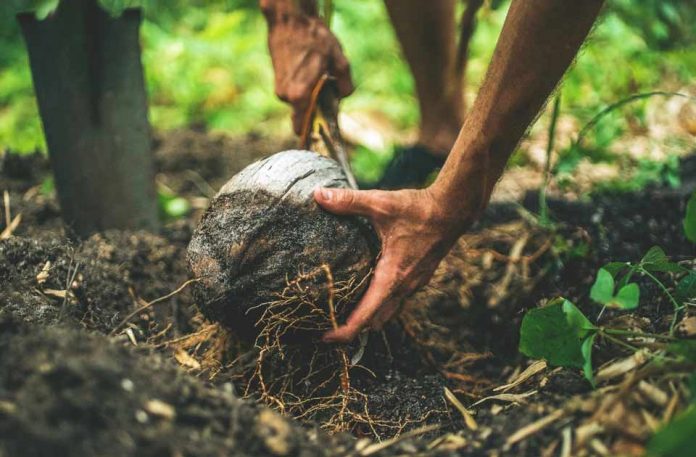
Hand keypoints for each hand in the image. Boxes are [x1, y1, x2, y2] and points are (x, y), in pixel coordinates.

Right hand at [266, 13, 352, 133]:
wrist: (289, 19)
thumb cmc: (314, 38)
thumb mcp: (339, 60)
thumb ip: (345, 84)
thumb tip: (344, 96)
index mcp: (301, 96)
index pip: (303, 128)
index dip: (313, 133)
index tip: (323, 134)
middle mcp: (287, 96)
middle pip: (304, 115)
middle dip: (316, 109)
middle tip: (328, 93)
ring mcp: (280, 89)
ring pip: (299, 102)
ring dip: (309, 96)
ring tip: (318, 74)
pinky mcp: (277, 81)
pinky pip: (294, 93)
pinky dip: (302, 87)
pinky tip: (309, 70)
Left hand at [314, 186, 474, 342]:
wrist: (454, 210)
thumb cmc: (418, 209)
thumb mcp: (380, 203)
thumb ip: (348, 201)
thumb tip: (318, 195)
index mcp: (392, 277)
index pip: (365, 316)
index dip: (344, 332)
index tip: (324, 338)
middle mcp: (404, 287)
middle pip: (375, 321)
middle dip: (352, 328)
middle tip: (326, 323)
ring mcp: (414, 284)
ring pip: (388, 312)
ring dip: (368, 316)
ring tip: (343, 312)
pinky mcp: (418, 278)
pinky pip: (397, 300)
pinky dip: (381, 303)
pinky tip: (368, 289)